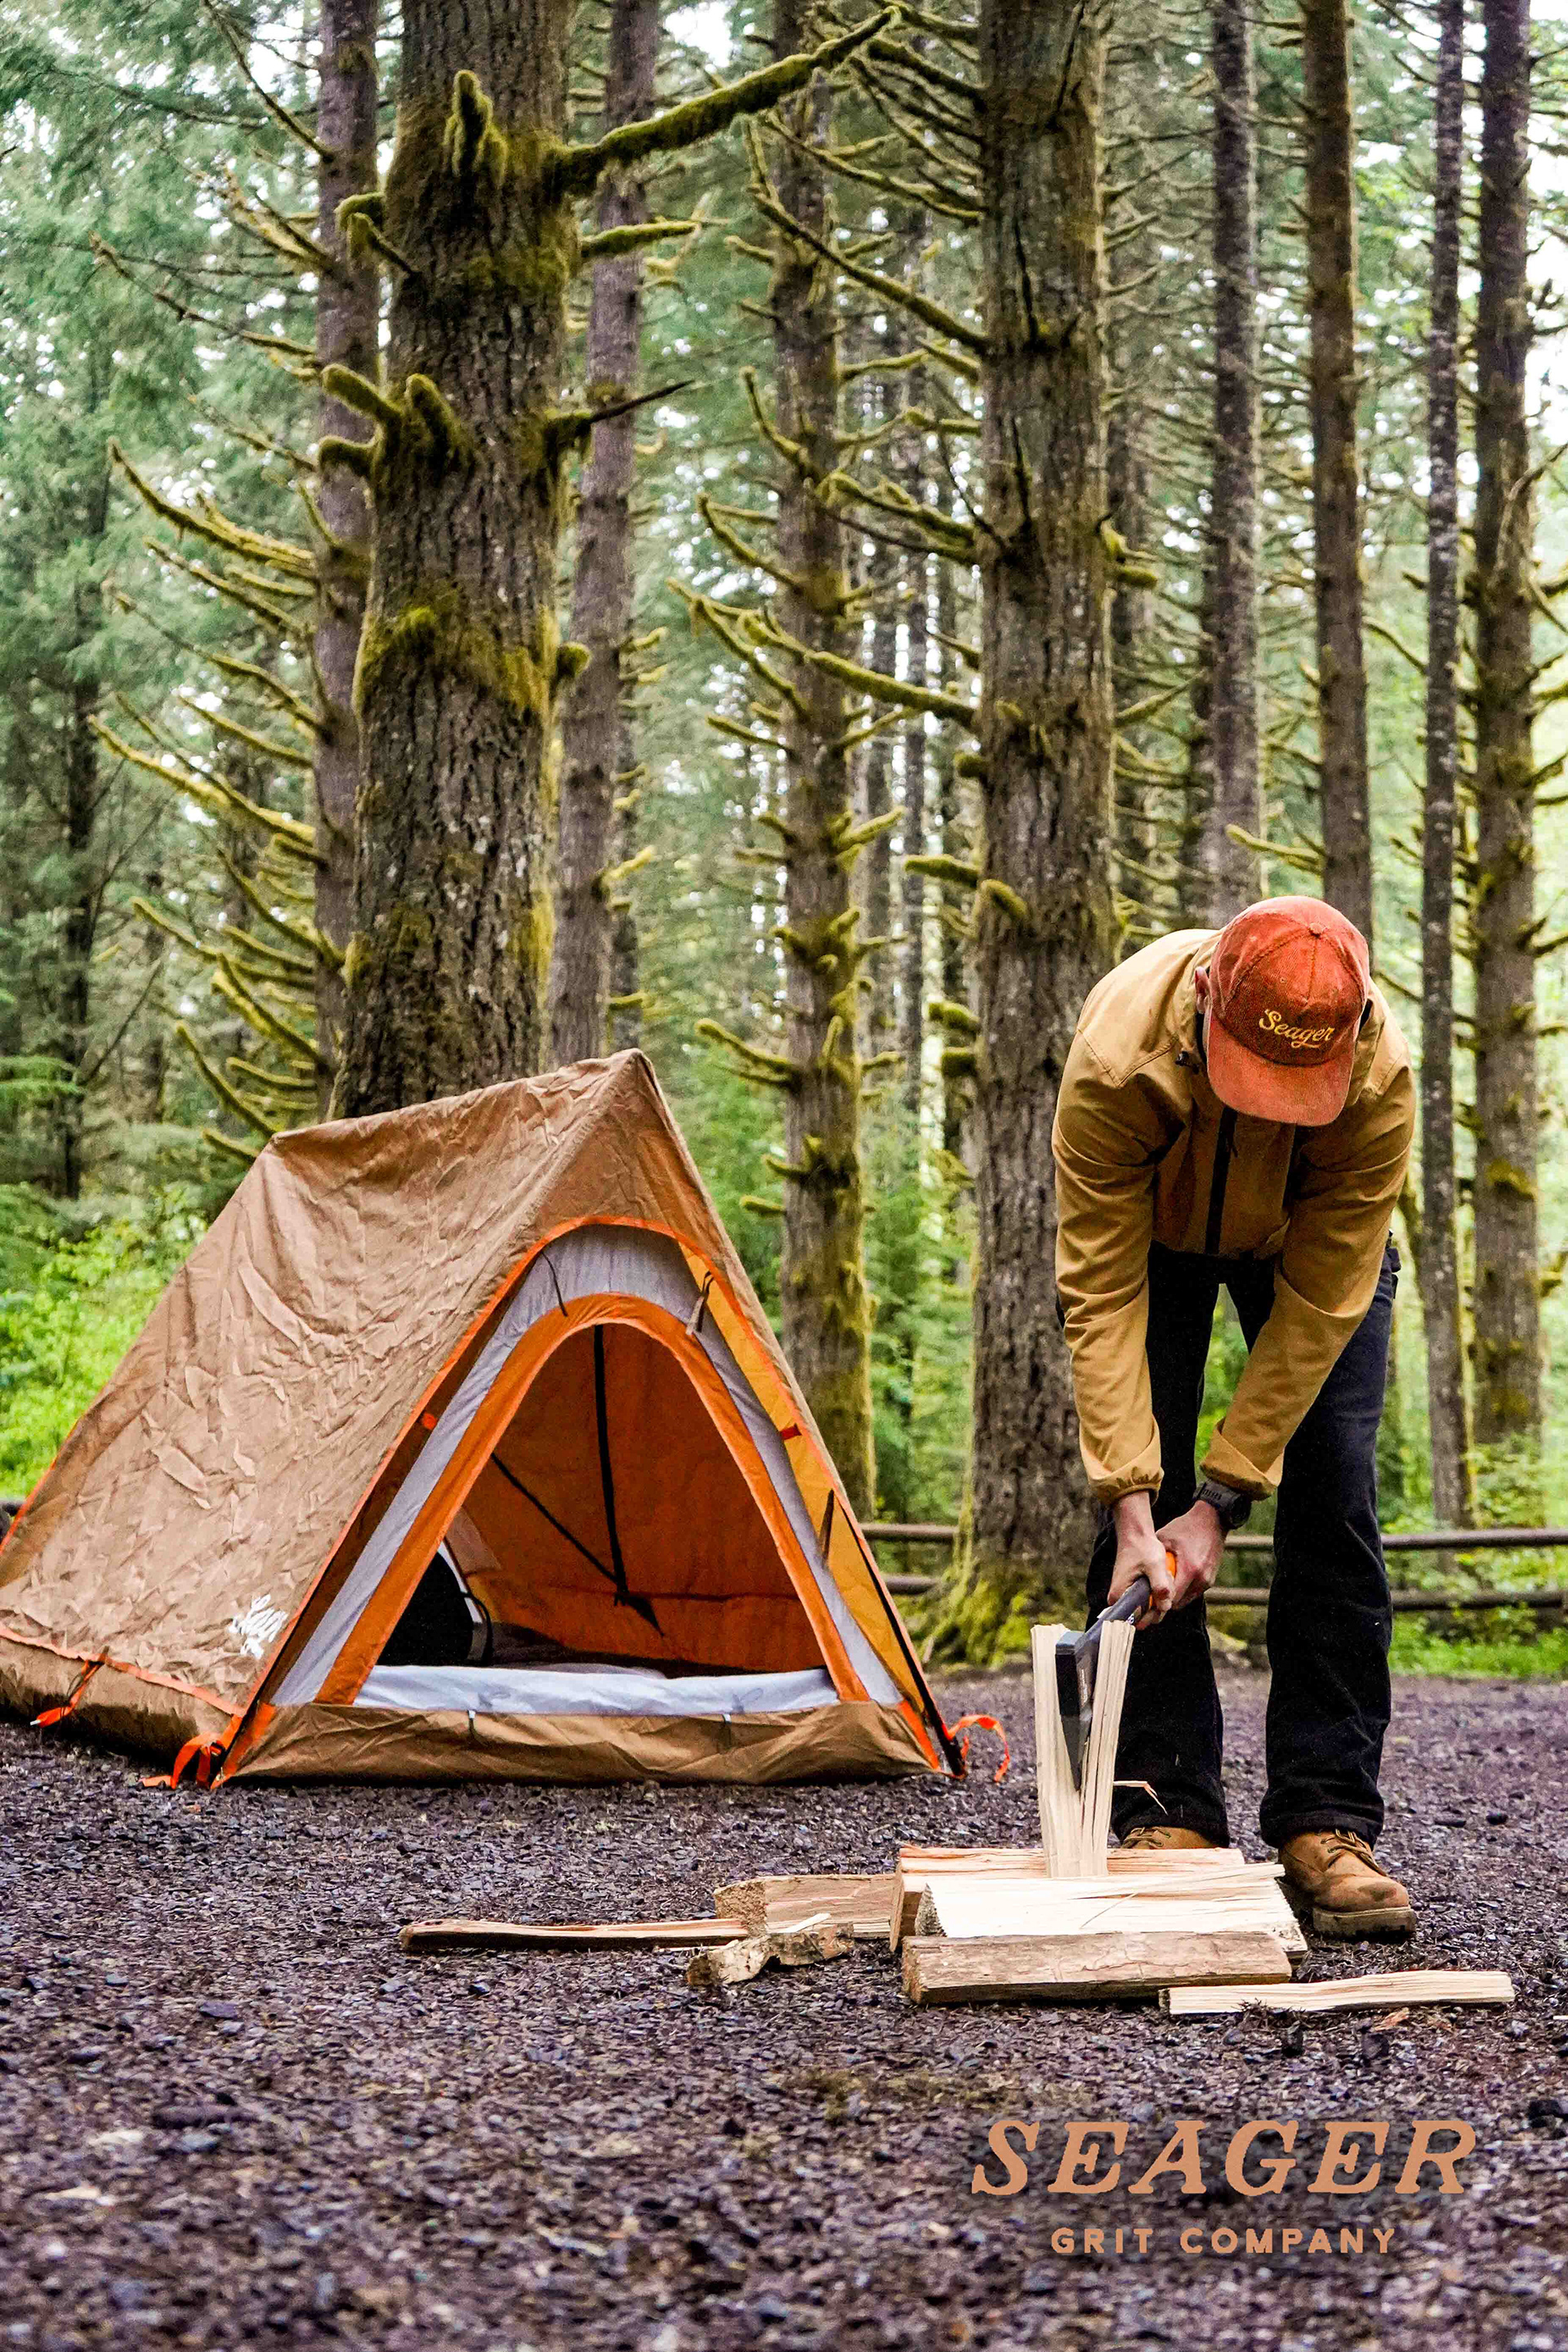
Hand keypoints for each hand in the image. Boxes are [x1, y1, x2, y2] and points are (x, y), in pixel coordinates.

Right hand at [1108, 1492, 1175, 1625]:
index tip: (1161, 1592)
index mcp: (1119, 1596)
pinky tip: (1162, 1576)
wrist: (1136, 1534)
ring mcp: (1127, 1595)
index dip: (1154, 1611)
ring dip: (1161, 1594)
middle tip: (1165, 1579)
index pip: (1138, 1620)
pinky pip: (1150, 1598)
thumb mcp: (1155, 1566)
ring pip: (1150, 1606)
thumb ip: (1160, 1587)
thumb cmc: (1142, 1548)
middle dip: (1160, 1601)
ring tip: (1164, 1575)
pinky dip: (1159, 1590)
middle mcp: (1120, 1599)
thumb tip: (1165, 1607)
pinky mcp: (1134, 1591)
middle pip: (1146, 1615)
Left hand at [1155, 1501, 1226, 1612]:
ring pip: (1187, 1600)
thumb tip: (1138, 1570)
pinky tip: (1177, 1579)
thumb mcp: (1165, 1537)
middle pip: (1179, 1603)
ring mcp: (1208, 1580)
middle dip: (1165, 1600)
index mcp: (1189, 1569)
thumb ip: (1154, 1557)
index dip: (1157, 1599)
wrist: (1212, 1520)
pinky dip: (1185, 1590)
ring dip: (1176, 1596)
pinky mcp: (1211, 1580)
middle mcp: (1201, 1578)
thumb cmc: (1186, 1527)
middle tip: (1153, 1592)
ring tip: (1165, 1585)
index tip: (1147, 1596)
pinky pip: (1194, 1593)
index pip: (1171, 1598)